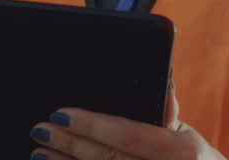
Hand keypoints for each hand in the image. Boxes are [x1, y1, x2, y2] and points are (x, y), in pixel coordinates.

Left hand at [29, 82, 226, 159]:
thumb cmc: (189, 159)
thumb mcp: (186, 135)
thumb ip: (166, 110)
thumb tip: (161, 78)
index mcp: (179, 150)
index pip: (128, 134)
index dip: (92, 125)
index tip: (60, 113)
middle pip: (108, 159)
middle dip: (70, 144)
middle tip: (40, 129)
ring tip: (39, 153)